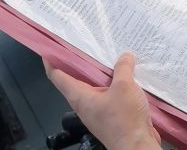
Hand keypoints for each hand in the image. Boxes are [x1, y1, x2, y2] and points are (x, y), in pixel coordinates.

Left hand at [44, 53, 160, 149]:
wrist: (136, 146)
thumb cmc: (124, 120)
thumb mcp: (124, 86)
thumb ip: (123, 68)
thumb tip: (125, 57)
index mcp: (80, 96)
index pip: (57, 76)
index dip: (51, 61)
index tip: (50, 49)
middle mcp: (85, 104)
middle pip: (75, 80)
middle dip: (79, 63)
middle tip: (85, 46)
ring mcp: (97, 111)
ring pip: (94, 87)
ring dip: (100, 74)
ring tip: (110, 57)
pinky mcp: (110, 116)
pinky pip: (108, 95)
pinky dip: (113, 84)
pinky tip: (126, 77)